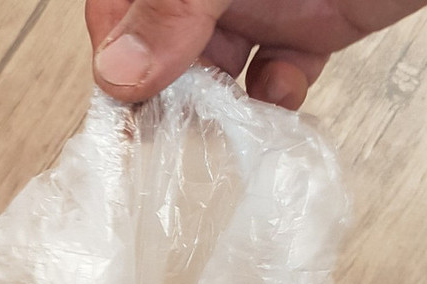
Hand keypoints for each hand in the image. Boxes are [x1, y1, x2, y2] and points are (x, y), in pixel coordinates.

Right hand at [85, 0, 426, 108]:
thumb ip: (175, 7)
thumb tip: (119, 71)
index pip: (123, 8)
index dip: (118, 56)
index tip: (122, 109)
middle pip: (167, 47)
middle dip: (170, 91)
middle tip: (174, 129)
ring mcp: (261, 1)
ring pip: (220, 70)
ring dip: (221, 105)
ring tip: (226, 123)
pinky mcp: (309, 27)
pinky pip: (277, 75)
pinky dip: (276, 98)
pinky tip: (278, 99)